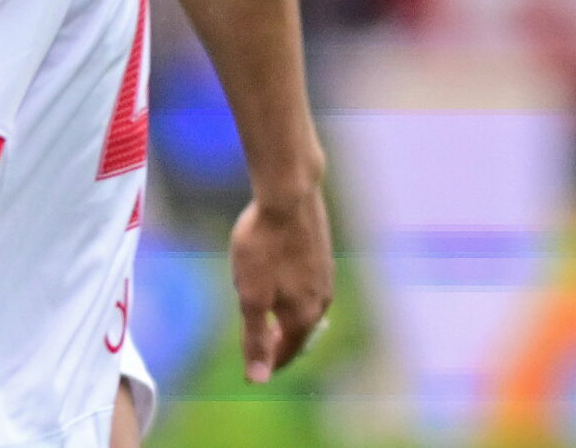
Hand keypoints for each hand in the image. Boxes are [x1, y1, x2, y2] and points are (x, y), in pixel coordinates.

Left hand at [229, 187, 333, 381]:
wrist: (288, 197)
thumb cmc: (264, 246)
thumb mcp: (250, 295)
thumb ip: (255, 336)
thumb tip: (258, 379)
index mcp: (304, 315)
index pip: (288, 352)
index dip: (269, 363)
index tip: (253, 372)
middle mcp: (321, 300)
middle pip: (300, 333)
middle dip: (280, 344)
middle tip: (262, 352)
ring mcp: (325, 276)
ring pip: (305, 309)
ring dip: (287, 320)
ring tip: (270, 322)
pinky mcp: (322, 255)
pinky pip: (307, 287)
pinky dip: (292, 297)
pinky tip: (281, 286)